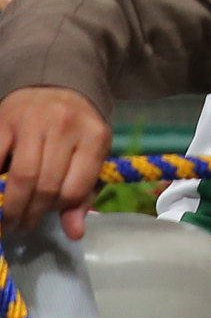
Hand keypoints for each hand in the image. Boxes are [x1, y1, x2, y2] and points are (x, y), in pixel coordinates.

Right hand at [0, 88, 111, 237]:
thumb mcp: (90, 156)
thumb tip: (74, 233)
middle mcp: (66, 126)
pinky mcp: (4, 121)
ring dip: (10, 207)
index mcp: (95, 136)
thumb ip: (83, 194)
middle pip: (46, 186)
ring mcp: (34, 121)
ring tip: (5, 220)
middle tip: (19, 226)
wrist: (54, 85)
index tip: (45, 217)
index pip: (74, 189)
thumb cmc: (74, 130)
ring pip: (22, 177)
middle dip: (30, 215)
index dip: (57, 209)